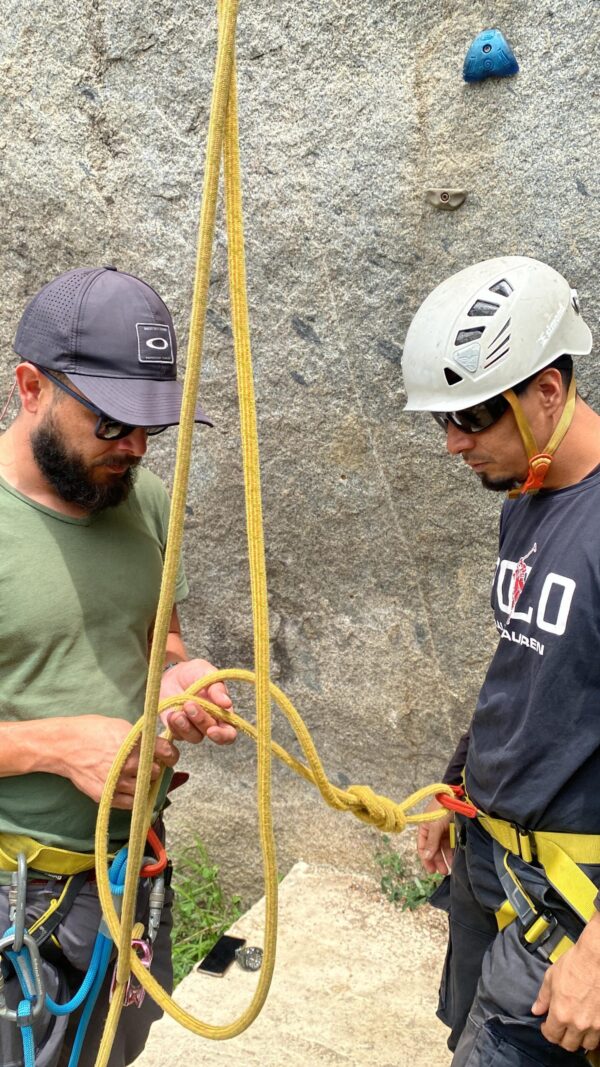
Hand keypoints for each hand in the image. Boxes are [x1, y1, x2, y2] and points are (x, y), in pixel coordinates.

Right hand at [58, 715, 179, 809]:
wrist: (64, 746)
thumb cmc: (90, 731)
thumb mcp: (120, 725)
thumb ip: (140, 738)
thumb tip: (156, 747)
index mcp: (135, 742)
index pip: (166, 752)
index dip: (169, 754)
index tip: (168, 756)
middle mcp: (128, 762)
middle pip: (155, 772)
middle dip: (153, 768)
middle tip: (145, 764)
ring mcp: (117, 781)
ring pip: (144, 789)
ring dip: (142, 783)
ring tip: (133, 775)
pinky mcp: (106, 795)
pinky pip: (129, 803)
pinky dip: (131, 796)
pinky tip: (125, 786)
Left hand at [160, 658, 236, 745]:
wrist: (173, 673)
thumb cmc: (195, 673)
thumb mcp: (207, 674)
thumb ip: (217, 688)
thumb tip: (227, 703)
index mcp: (222, 713)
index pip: (229, 733)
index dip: (223, 735)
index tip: (212, 730)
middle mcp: (209, 723)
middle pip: (210, 733)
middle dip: (200, 720)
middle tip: (189, 704)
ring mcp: (193, 728)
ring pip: (194, 737)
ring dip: (185, 726)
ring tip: (177, 713)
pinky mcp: (177, 729)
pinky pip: (177, 735)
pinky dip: (173, 726)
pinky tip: (171, 713)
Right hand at [417, 797, 453, 873]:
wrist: (457, 794)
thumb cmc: (442, 808)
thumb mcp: (434, 825)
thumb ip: (431, 842)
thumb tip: (425, 857)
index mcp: (424, 827)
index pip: (422, 846)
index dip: (425, 858)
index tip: (431, 870)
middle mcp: (432, 829)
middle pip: (433, 848)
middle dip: (436, 860)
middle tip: (442, 872)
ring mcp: (443, 829)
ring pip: (443, 847)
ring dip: (445, 858)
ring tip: (449, 869)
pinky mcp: (452, 828)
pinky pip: (451, 842)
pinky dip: (452, 851)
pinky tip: (455, 859)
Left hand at [532, 913, 599, 1052]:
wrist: (595, 958)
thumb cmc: (573, 964)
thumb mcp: (551, 978)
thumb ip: (543, 998)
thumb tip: (536, 1010)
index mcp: (560, 1014)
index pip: (552, 1036)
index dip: (547, 1031)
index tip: (546, 1025)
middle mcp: (578, 1024)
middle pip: (569, 1045)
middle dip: (562, 1038)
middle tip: (560, 1028)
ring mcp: (594, 1024)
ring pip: (586, 1045)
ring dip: (579, 1039)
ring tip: (575, 1028)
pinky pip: (598, 1037)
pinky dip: (592, 1034)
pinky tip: (588, 1024)